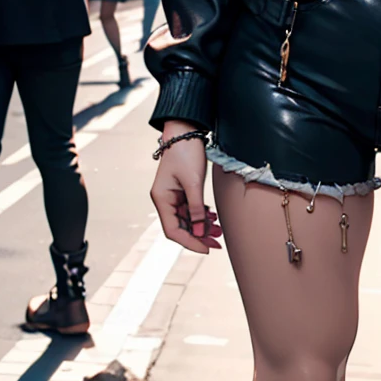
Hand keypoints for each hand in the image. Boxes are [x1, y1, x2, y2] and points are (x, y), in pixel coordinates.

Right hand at [150, 120, 221, 253]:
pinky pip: (191, 210)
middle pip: (181, 227)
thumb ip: (196, 207)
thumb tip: (199, 231)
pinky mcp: (182, 191)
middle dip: (199, 236)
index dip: (189, 242)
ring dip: (202, 227)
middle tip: (218, 243)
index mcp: (162, 199)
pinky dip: (202, 216)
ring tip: (219, 231)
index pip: (173, 230)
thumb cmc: (186, 153)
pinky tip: (213, 219)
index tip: (206, 248)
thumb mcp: (193, 182)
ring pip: (188, 220)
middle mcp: (165, 200)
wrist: (185, 132)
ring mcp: (173, 196)